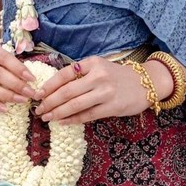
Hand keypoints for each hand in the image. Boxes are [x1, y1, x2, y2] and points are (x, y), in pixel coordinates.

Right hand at [0, 42, 37, 113]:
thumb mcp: (1, 56)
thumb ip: (13, 65)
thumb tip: (30, 79)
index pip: (5, 58)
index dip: (19, 69)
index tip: (32, 79)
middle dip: (16, 84)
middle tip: (30, 92)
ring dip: (7, 96)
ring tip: (21, 100)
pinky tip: (6, 109)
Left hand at [33, 56, 157, 124]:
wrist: (147, 83)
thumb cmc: (118, 77)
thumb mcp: (100, 68)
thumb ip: (81, 75)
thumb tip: (54, 88)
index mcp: (92, 63)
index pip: (65, 74)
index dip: (49, 85)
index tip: (38, 93)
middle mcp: (98, 76)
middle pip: (67, 91)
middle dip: (49, 101)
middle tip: (38, 109)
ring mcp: (105, 92)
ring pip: (75, 104)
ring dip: (58, 112)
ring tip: (46, 117)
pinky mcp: (112, 107)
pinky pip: (87, 115)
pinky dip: (72, 120)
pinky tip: (62, 122)